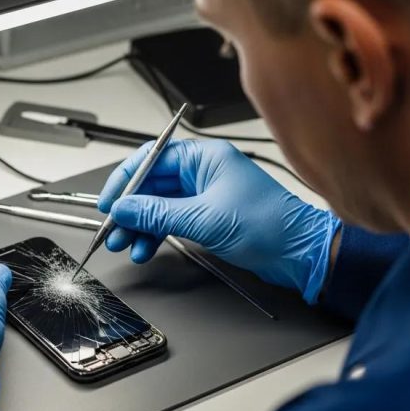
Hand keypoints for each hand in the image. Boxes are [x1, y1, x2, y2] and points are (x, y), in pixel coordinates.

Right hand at [98, 140, 340, 302]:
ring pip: (158, 204)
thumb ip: (158, 213)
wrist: (300, 252)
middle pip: (151, 184)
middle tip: (112, 229)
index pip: (151, 159)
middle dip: (129, 208)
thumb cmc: (270, 225)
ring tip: (125, 243)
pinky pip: (171, 219)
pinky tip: (145, 247)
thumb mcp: (205, 218)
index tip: (109, 202)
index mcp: (205, 157)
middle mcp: (203, 171)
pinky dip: (155, 233)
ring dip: (139, 224)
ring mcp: (205, 193)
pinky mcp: (208, 215)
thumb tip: (124, 208)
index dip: (125, 180)